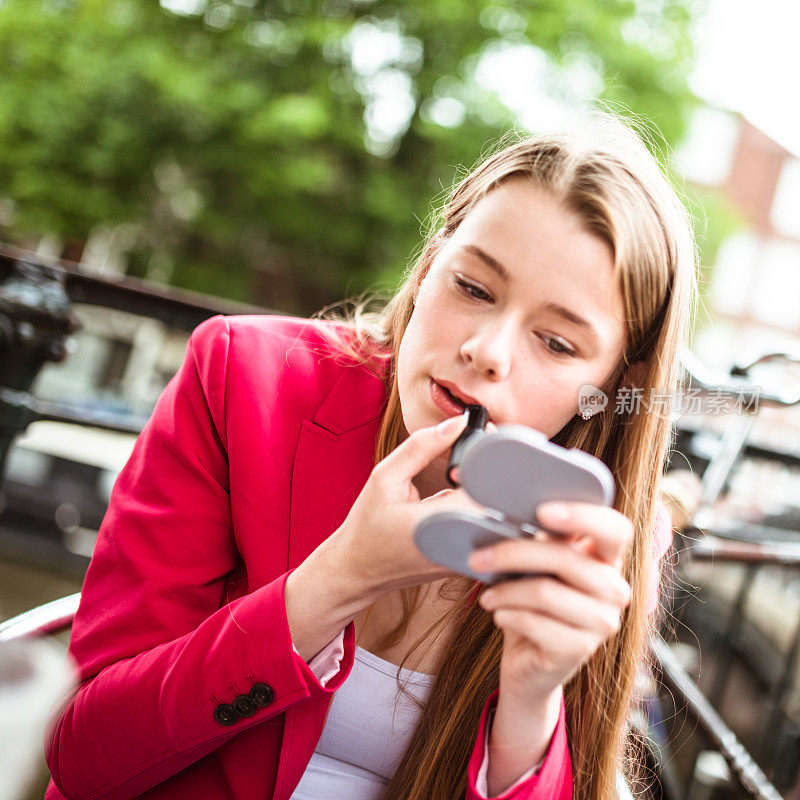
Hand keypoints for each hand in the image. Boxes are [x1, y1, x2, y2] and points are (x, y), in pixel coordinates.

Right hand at [326, 413, 486, 599]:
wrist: (358, 569)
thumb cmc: (368, 526)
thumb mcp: (385, 478)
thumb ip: (421, 447)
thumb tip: (458, 422)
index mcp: (441, 523)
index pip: (487, 483)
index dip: (489, 456)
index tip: (479, 438)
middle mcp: (461, 544)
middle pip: (499, 498)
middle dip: (488, 471)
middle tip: (465, 460)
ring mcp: (467, 557)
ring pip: (496, 513)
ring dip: (482, 490)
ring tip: (454, 481)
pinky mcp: (468, 561)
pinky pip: (485, 527)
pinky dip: (475, 509)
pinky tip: (450, 505)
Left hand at [469, 501, 632, 703]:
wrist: (530, 666)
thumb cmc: (532, 606)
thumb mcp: (537, 569)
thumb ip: (539, 541)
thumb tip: (508, 513)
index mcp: (607, 560)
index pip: (615, 529)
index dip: (583, 515)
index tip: (542, 511)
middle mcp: (614, 589)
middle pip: (566, 558)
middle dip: (513, 553)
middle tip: (477, 558)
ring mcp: (602, 622)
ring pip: (545, 591)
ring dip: (505, 591)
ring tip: (487, 595)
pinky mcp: (580, 650)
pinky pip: (534, 622)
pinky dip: (507, 615)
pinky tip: (499, 616)